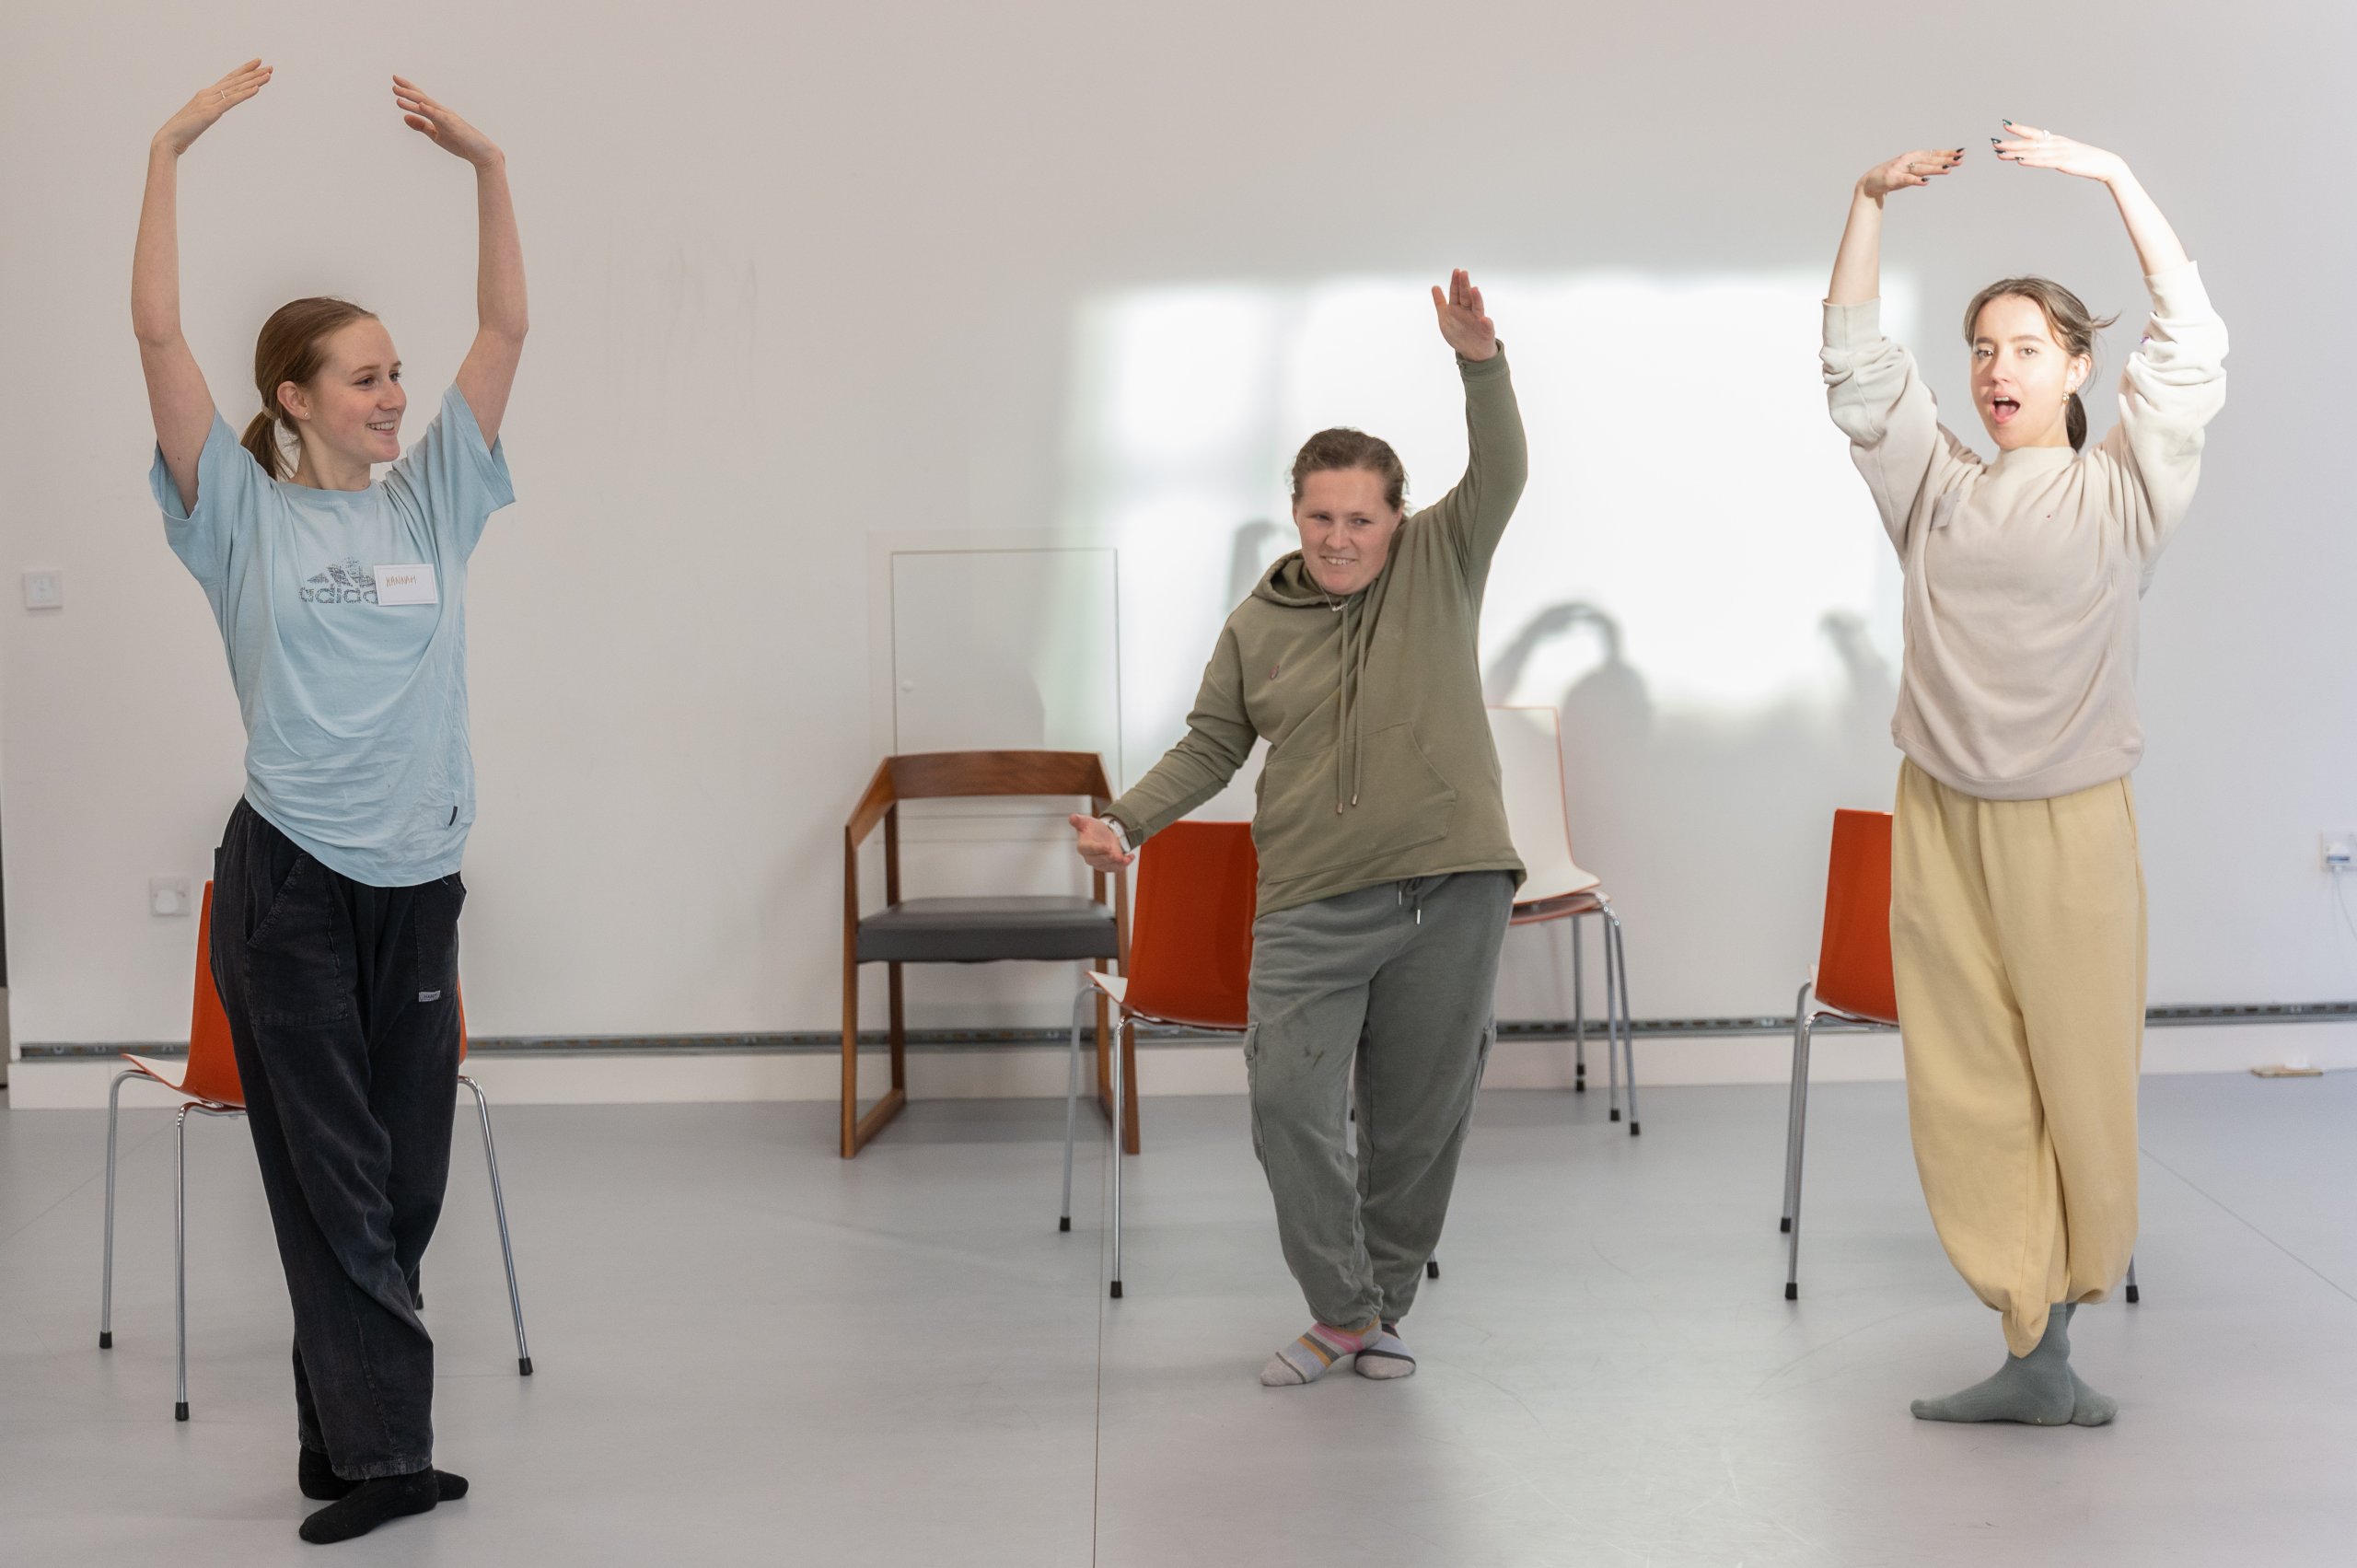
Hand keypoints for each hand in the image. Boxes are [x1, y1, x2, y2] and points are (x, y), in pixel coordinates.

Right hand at [154, 59, 270, 155]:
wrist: (169, 139)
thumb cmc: (184, 131)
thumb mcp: (201, 118)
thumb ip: (210, 111)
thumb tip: (217, 110)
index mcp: (206, 94)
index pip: (228, 79)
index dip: (243, 70)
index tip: (258, 63)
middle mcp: (208, 94)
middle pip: (235, 81)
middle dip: (253, 73)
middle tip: (270, 66)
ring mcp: (209, 102)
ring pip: (235, 89)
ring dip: (253, 82)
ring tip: (268, 75)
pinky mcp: (210, 113)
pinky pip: (230, 101)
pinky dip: (244, 94)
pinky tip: (257, 89)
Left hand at [393, 76, 502, 166]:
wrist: (481, 153)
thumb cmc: (460, 143)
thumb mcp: (436, 135)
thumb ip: (421, 125)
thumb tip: (404, 117)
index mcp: (438, 114)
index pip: (420, 99)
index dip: (408, 90)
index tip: (395, 83)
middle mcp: (442, 112)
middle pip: (422, 98)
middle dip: (408, 90)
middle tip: (394, 81)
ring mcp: (449, 118)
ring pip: (428, 105)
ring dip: (413, 98)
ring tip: (398, 94)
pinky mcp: (454, 126)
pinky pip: (440, 117)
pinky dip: (430, 110)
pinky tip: (421, 105)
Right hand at [1069, 814, 1134, 872]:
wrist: (1103, 834)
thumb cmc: (1092, 828)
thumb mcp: (1086, 822)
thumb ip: (1078, 820)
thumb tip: (1072, 817)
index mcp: (1082, 846)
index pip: (1088, 849)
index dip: (1097, 849)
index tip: (1107, 846)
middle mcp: (1089, 857)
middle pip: (1097, 861)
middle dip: (1108, 858)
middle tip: (1116, 854)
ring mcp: (1099, 863)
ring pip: (1107, 866)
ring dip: (1116, 863)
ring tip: (1124, 858)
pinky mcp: (1108, 866)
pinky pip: (1115, 868)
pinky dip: (1124, 864)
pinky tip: (1130, 857)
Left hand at [1431, 269, 1496, 361]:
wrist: (1472, 350)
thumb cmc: (1459, 332)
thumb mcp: (1445, 317)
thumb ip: (1440, 302)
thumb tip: (1434, 286)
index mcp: (1458, 307)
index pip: (1456, 292)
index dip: (1455, 283)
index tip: (1456, 271)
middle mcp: (1469, 311)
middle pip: (1466, 296)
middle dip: (1464, 285)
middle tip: (1463, 273)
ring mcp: (1478, 320)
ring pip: (1477, 307)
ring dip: (1476, 299)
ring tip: (1474, 290)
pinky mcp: (1486, 331)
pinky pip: (1487, 326)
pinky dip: (1486, 323)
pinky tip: (1484, 319)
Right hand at [1857, 147, 1964, 201]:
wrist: (1870, 182)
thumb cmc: (1893, 175)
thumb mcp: (1910, 169)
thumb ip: (1926, 167)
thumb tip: (1947, 165)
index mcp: (1913, 156)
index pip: (1933, 154)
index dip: (1947, 153)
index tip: (1961, 153)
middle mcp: (1908, 160)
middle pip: (1930, 160)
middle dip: (1946, 160)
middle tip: (1960, 160)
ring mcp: (1900, 169)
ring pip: (1921, 169)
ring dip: (1935, 169)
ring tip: (1948, 169)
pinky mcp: (1893, 179)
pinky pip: (1907, 180)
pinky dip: (1916, 181)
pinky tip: (1925, 182)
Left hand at [1991, 122, 2127, 184]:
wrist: (2105, 164)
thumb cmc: (2084, 160)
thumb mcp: (2065, 154)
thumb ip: (2051, 153)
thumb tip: (2039, 154)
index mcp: (2056, 140)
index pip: (2034, 132)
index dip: (2019, 128)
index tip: (2005, 125)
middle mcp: (2056, 143)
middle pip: (2029, 142)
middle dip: (2010, 142)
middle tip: (1994, 142)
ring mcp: (2060, 152)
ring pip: (2033, 152)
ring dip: (2015, 152)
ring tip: (1999, 153)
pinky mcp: (2064, 163)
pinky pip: (2044, 162)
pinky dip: (2031, 161)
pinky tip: (2019, 161)